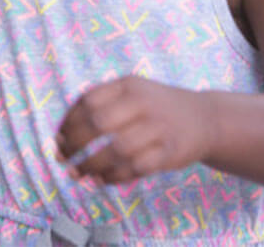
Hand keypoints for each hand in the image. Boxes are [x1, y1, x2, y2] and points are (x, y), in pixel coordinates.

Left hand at [55, 76, 209, 183]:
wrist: (205, 117)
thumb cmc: (156, 107)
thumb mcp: (132, 92)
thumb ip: (101, 105)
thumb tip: (61, 136)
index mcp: (129, 85)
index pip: (89, 100)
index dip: (68, 121)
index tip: (59, 138)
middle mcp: (144, 103)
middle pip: (99, 123)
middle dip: (75, 144)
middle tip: (63, 158)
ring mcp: (159, 127)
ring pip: (116, 149)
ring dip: (91, 165)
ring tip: (78, 173)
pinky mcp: (170, 152)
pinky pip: (136, 168)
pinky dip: (114, 177)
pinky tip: (103, 179)